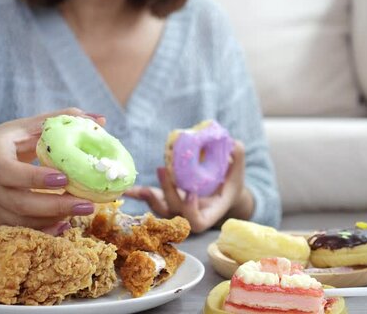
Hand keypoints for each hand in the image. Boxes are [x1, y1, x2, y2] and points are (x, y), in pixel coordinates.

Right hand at [0, 107, 104, 234]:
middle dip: (55, 206)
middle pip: (18, 202)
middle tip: (87, 204)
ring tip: (82, 211)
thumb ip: (64, 118)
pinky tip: (65, 225)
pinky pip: (20, 231)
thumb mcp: (33, 125)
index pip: (7, 170)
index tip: (65, 178)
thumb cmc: (14, 141)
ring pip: (20, 221)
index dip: (34, 178)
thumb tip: (101, 119)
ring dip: (53, 219)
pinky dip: (44, 231)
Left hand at [126, 141, 253, 232]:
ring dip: (150, 197)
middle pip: (175, 212)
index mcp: (209, 212)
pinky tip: (128, 190)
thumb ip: (237, 158)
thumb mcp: (238, 172)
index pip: (197, 222)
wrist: (222, 193)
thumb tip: (234, 145)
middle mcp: (191, 214)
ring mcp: (177, 209)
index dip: (191, 211)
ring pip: (161, 209)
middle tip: (164, 170)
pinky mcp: (166, 199)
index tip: (191, 193)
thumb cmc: (231, 184)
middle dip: (168, 193)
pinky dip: (139, 195)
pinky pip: (151, 200)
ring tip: (143, 184)